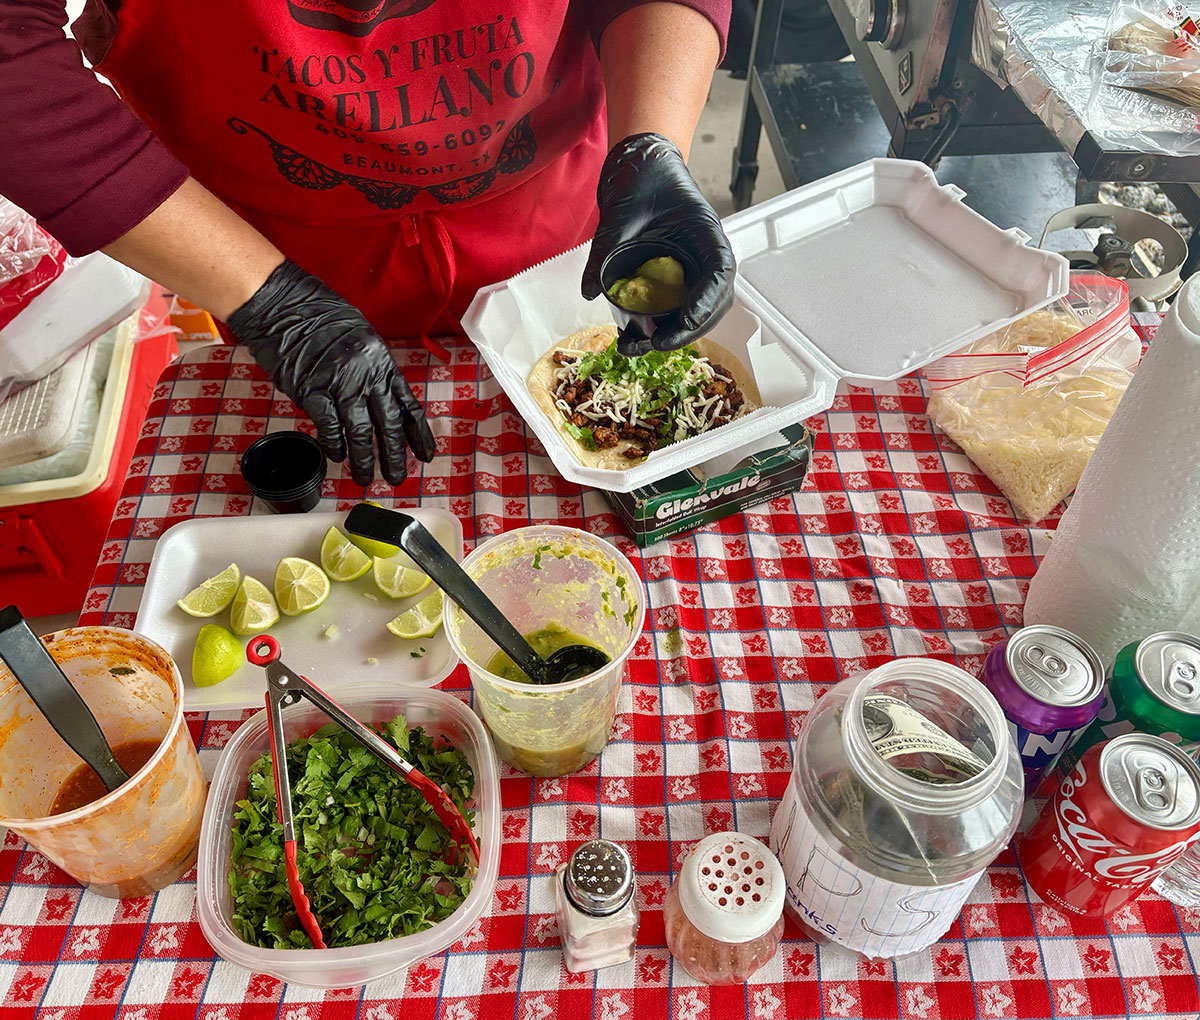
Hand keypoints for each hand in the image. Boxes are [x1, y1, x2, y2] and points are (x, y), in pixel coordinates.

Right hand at [228, 260, 434, 485]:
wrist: (280, 303)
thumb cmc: (316, 312)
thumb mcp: (359, 334)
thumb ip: (370, 368)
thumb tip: (376, 397)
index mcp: (381, 360)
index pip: (408, 405)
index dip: (417, 434)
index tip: (425, 455)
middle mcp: (365, 374)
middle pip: (388, 424)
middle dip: (395, 455)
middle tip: (398, 477)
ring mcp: (339, 382)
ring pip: (360, 431)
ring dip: (364, 459)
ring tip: (364, 478)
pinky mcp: (310, 390)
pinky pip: (328, 425)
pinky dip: (334, 443)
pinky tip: (336, 456)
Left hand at [582, 132, 735, 354]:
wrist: (639, 168)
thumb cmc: (641, 180)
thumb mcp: (619, 212)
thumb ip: (605, 249)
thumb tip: (590, 290)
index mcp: (705, 231)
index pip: (719, 272)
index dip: (706, 301)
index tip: (684, 321)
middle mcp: (706, 254)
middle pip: (714, 302)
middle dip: (687, 329)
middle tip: (654, 344)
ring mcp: (695, 268)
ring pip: (698, 312)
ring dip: (673, 334)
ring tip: (635, 345)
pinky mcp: (678, 278)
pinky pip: (678, 309)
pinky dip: (661, 326)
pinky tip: (635, 335)